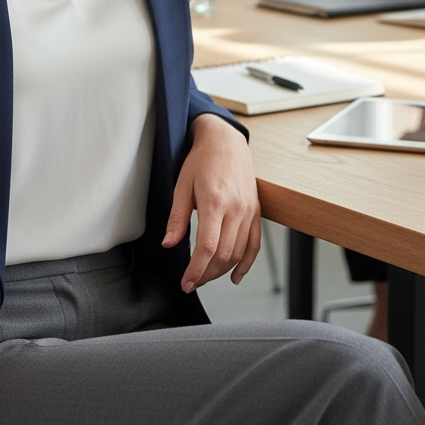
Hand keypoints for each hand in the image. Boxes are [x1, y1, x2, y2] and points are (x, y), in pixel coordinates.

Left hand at [163, 114, 260, 291]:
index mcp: (214, 201)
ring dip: (221, 270)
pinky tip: (235, 276)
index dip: (196, 270)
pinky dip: (246, 264)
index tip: (186, 282)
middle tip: (191, 282)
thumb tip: (168, 243)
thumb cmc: (202, 160)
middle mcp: (236, 208)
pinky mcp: (256, 212)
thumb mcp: (181, 185)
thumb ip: (177, 217)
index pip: (207, 247)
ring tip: (205, 276)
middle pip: (223, 254)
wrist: (226, 141)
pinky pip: (254, 244)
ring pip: (238, 253)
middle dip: (206, 274)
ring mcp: (248, 211)